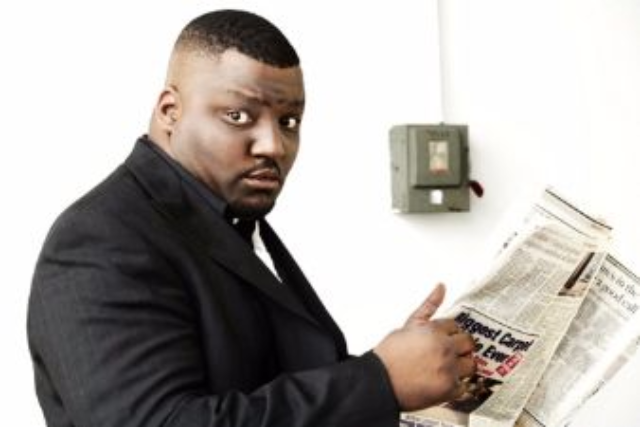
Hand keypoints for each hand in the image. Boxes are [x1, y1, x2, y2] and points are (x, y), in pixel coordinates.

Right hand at [373, 284, 475, 410]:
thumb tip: (441, 286)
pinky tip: (441, 383)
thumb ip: (428, 306)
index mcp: (435, 330)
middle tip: (447, 354)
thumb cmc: (390, 354)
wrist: (380, 381)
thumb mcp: (409, 324)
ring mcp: (448, 368)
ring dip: (461, 367)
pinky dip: (455, 387)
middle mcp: (445, 347)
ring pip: (471, 365)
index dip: (448, 334)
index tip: (441, 340)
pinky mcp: (449, 388)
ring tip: (445, 369)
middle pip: (468, 343)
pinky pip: (464, 387)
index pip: (455, 326)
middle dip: (460, 348)